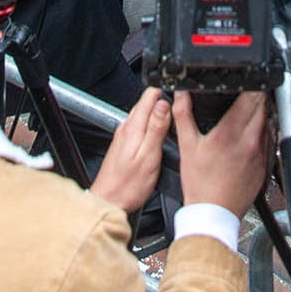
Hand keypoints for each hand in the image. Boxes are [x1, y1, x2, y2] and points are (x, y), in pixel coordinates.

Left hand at [90, 87, 170, 211]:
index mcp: (133, 127)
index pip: (149, 95)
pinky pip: (139, 127)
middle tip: (181, 109)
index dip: (166, 92)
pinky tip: (159, 136)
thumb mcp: (149, 157)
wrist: (109, 200)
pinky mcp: (123, 145)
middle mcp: (125, 128)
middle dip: (163, 102)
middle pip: (146, 103)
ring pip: (143, 115)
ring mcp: (123, 135)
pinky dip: (151, 126)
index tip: (180, 96)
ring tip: (173, 121)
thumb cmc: (128, 185)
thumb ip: (156, 129)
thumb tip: (163, 104)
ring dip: (158, 114)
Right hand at [173, 90, 270, 216]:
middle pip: (263, 106)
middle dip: (256, 95)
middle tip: (245, 90)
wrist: (215, 212)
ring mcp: (262, 153)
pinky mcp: (266, 164)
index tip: (248, 77)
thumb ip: (183, 114)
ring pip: (268, 121)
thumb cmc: (201, 184)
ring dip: (260, 112)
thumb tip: (180, 93)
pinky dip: (262, 131)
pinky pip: (269, 139)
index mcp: (231, 132)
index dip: (252, 82)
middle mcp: (251, 141)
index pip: (252, 97)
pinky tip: (248, 134)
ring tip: (246, 110)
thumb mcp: (186, 145)